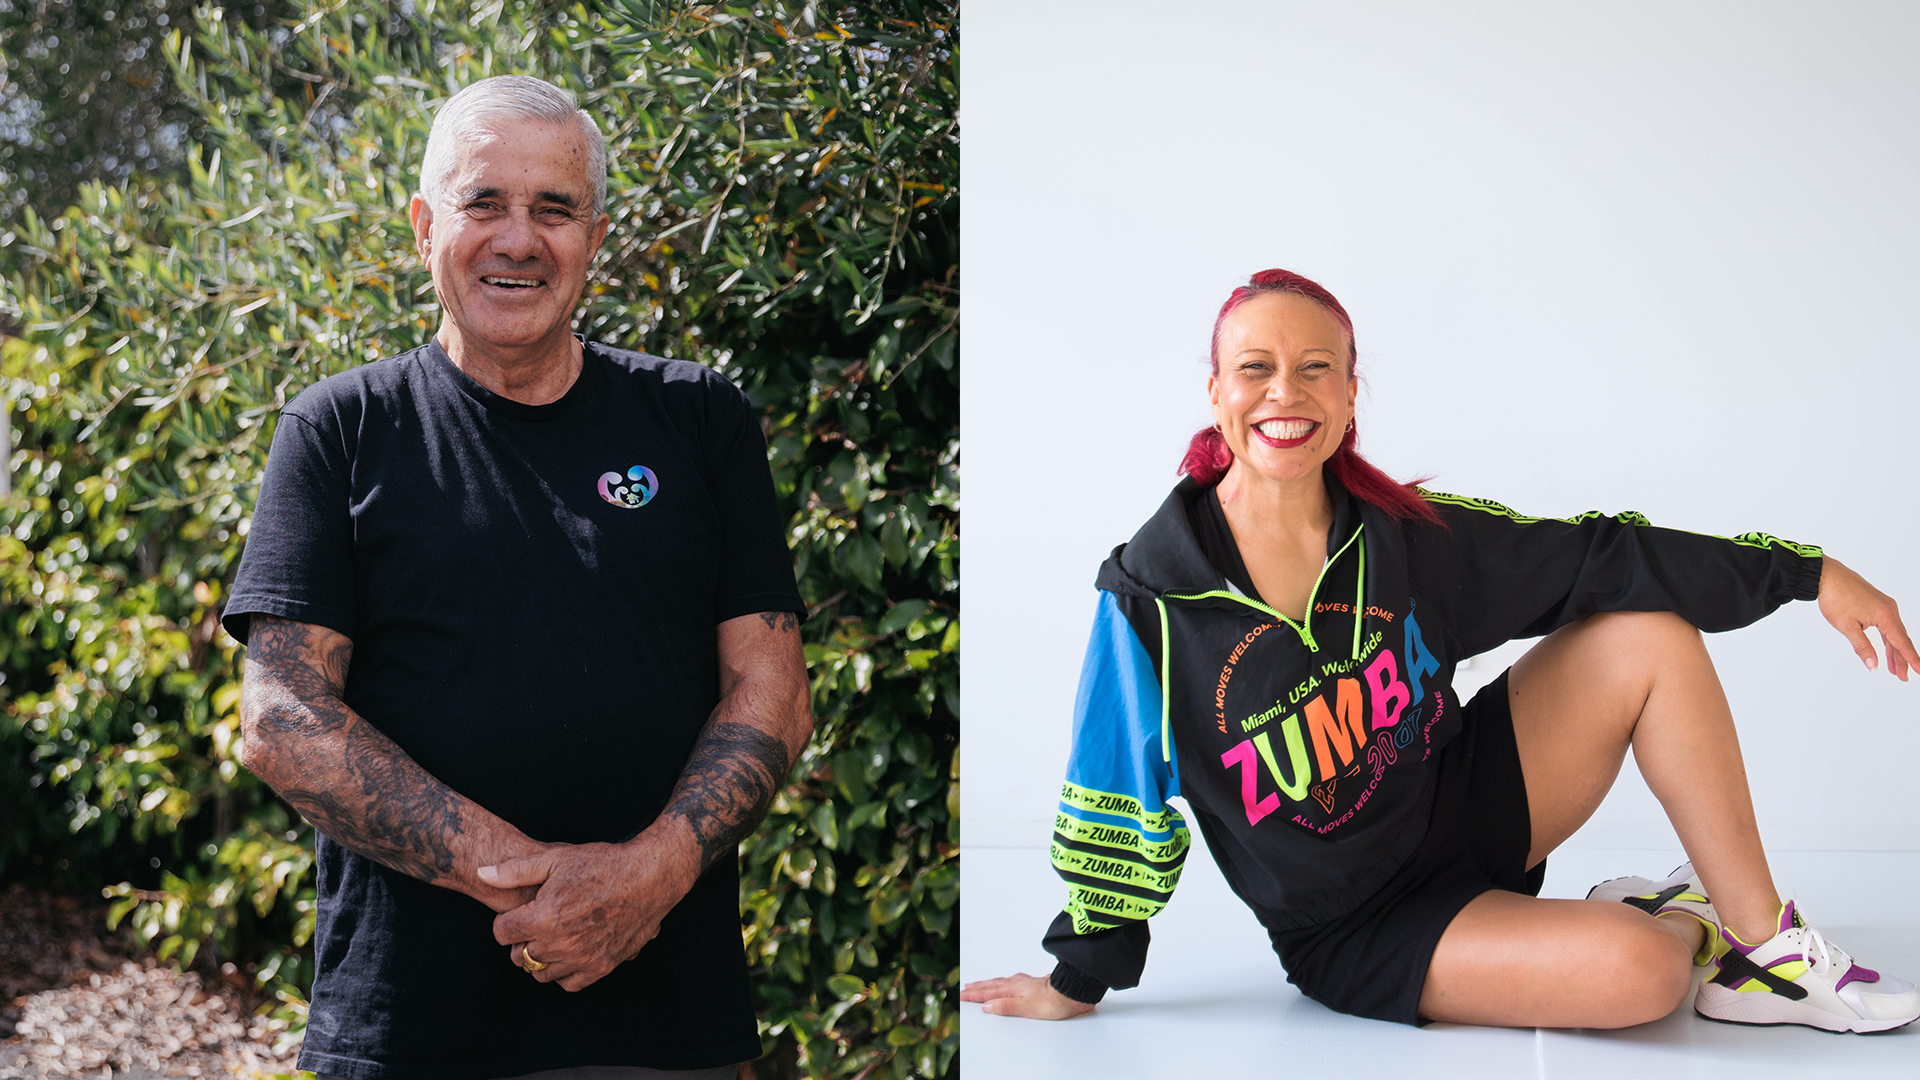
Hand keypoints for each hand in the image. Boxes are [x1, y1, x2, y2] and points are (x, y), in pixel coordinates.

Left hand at [482, 828, 701, 991]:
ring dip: (541, 958)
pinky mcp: (601, 966)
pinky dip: (564, 972)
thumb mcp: (556, 858)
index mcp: (543, 917)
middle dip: (522, 940)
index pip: (502, 933)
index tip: (520, 912)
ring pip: (541, 972)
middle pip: (519, 955)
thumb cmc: (602, 864)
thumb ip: (515, 871)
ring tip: (554, 937)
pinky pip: (569, 984)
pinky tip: (570, 952)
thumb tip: (482, 874)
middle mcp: (559, 943)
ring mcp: (581, 958)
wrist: (648, 877)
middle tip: (537, 923)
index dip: (507, 920)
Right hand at [960, 973, 1095, 1019]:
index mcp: (1013, 989)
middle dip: (979, 986)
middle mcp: (1018, 983)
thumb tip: (987, 1006)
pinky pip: (1013, 980)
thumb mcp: (1025, 1008)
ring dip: (990, 983)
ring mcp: (1027, 982)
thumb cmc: (1052, 1001)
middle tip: (967, 987)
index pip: (989, 993)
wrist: (1072, 992)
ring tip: (982, 983)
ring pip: (1003, 981)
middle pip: (993, 984)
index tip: (962, 995)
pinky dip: (1005, 981)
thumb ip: (1005, 1006)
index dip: (975, 995)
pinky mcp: (1035, 983)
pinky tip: (1009, 981)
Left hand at [1818, 556, 1917, 680]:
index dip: (1910, 659)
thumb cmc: (1835, 597)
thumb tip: (1873, 665)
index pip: (1902, 643)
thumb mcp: (1847, 627)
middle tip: (1902, 676)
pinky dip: (1887, 638)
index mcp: (1886, 616)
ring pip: (1893, 632)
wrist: (1826, 575)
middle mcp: (1890, 609)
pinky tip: (1887, 648)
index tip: (1919, 671)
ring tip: (1894, 668)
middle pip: (1900, 639)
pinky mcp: (1877, 603)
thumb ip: (1862, 647)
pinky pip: (1887, 624)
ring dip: (1894, 650)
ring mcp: (1884, 605)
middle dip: (1901, 659)